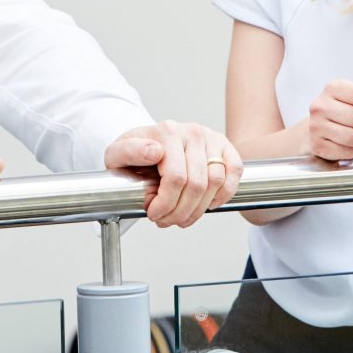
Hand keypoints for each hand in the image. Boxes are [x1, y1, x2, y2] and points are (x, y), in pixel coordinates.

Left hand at [105, 120, 242, 226]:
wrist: (148, 142)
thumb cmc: (134, 153)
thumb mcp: (117, 153)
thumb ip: (128, 151)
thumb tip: (154, 152)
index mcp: (166, 132)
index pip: (176, 178)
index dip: (166, 204)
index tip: (154, 214)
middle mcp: (191, 132)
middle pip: (197, 184)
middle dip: (181, 211)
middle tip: (168, 220)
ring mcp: (210, 138)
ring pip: (216, 182)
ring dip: (200, 208)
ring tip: (183, 217)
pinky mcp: (224, 145)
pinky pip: (234, 171)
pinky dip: (224, 193)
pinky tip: (208, 204)